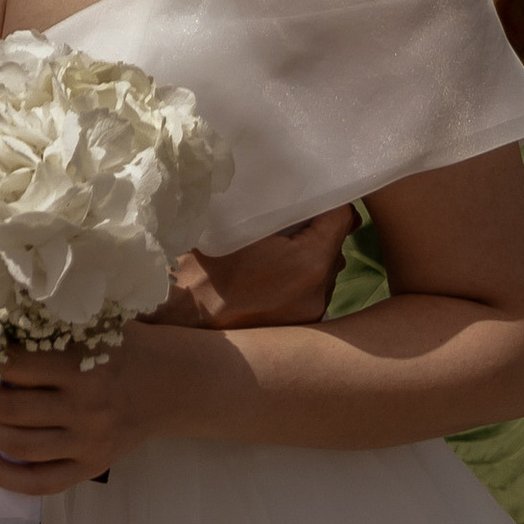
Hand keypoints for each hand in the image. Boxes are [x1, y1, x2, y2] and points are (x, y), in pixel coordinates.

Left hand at [0, 337, 152, 492]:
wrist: (171, 383)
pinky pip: (39, 482)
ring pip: (16, 444)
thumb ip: (47, 327)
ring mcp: (87, 443)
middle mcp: (84, 408)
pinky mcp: (90, 468)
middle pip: (8, 407)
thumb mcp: (90, 324)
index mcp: (82, 365)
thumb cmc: (123, 345)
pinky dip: (2, 475)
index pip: (13, 364)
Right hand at [154, 205, 353, 331]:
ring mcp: (310, 316)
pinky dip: (297, 281)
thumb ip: (277, 209)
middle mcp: (319, 294)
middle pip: (333, 246)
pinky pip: (310, 294)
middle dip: (315, 231)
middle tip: (286, 221)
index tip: (309, 193)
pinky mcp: (298, 330)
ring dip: (307, 258)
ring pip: (323, 272)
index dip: (328, 201)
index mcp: (310, 263)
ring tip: (274, 251)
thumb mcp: (238, 223)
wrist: (181, 320)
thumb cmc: (203, 265)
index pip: (342, 217)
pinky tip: (269, 277)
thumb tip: (305, 199)